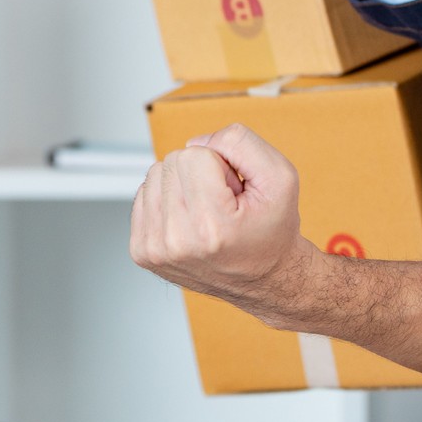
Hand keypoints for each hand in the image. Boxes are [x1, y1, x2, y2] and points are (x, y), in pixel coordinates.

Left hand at [128, 123, 317, 311]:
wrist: (264, 279)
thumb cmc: (272, 230)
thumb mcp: (280, 176)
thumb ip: (240, 142)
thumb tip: (195, 142)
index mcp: (212, 226)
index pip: (194, 154)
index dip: (220, 165)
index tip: (234, 194)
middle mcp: (177, 242)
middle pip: (172, 162)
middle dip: (200, 175)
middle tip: (222, 205)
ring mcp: (155, 250)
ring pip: (155, 176)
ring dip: (182, 187)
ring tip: (207, 214)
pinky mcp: (141, 252)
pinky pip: (144, 195)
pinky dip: (168, 201)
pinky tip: (189, 221)